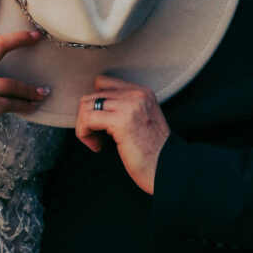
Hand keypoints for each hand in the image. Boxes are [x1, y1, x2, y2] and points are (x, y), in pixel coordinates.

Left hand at [75, 75, 169, 194]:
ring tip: (96, 142)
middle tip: (96, 137)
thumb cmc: (153, 152)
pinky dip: (84, 133)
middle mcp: (136, 94)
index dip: (95, 103)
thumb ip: (124, 107)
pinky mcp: (121, 121)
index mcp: (142, 92)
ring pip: (87, 106)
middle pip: (92, 95)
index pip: (103, 82)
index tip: (99, 122)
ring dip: (84, 126)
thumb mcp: (142, 120)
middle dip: (87, 117)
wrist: (169, 170)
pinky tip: (96, 146)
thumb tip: (92, 105)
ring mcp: (129, 106)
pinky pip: (87, 119)